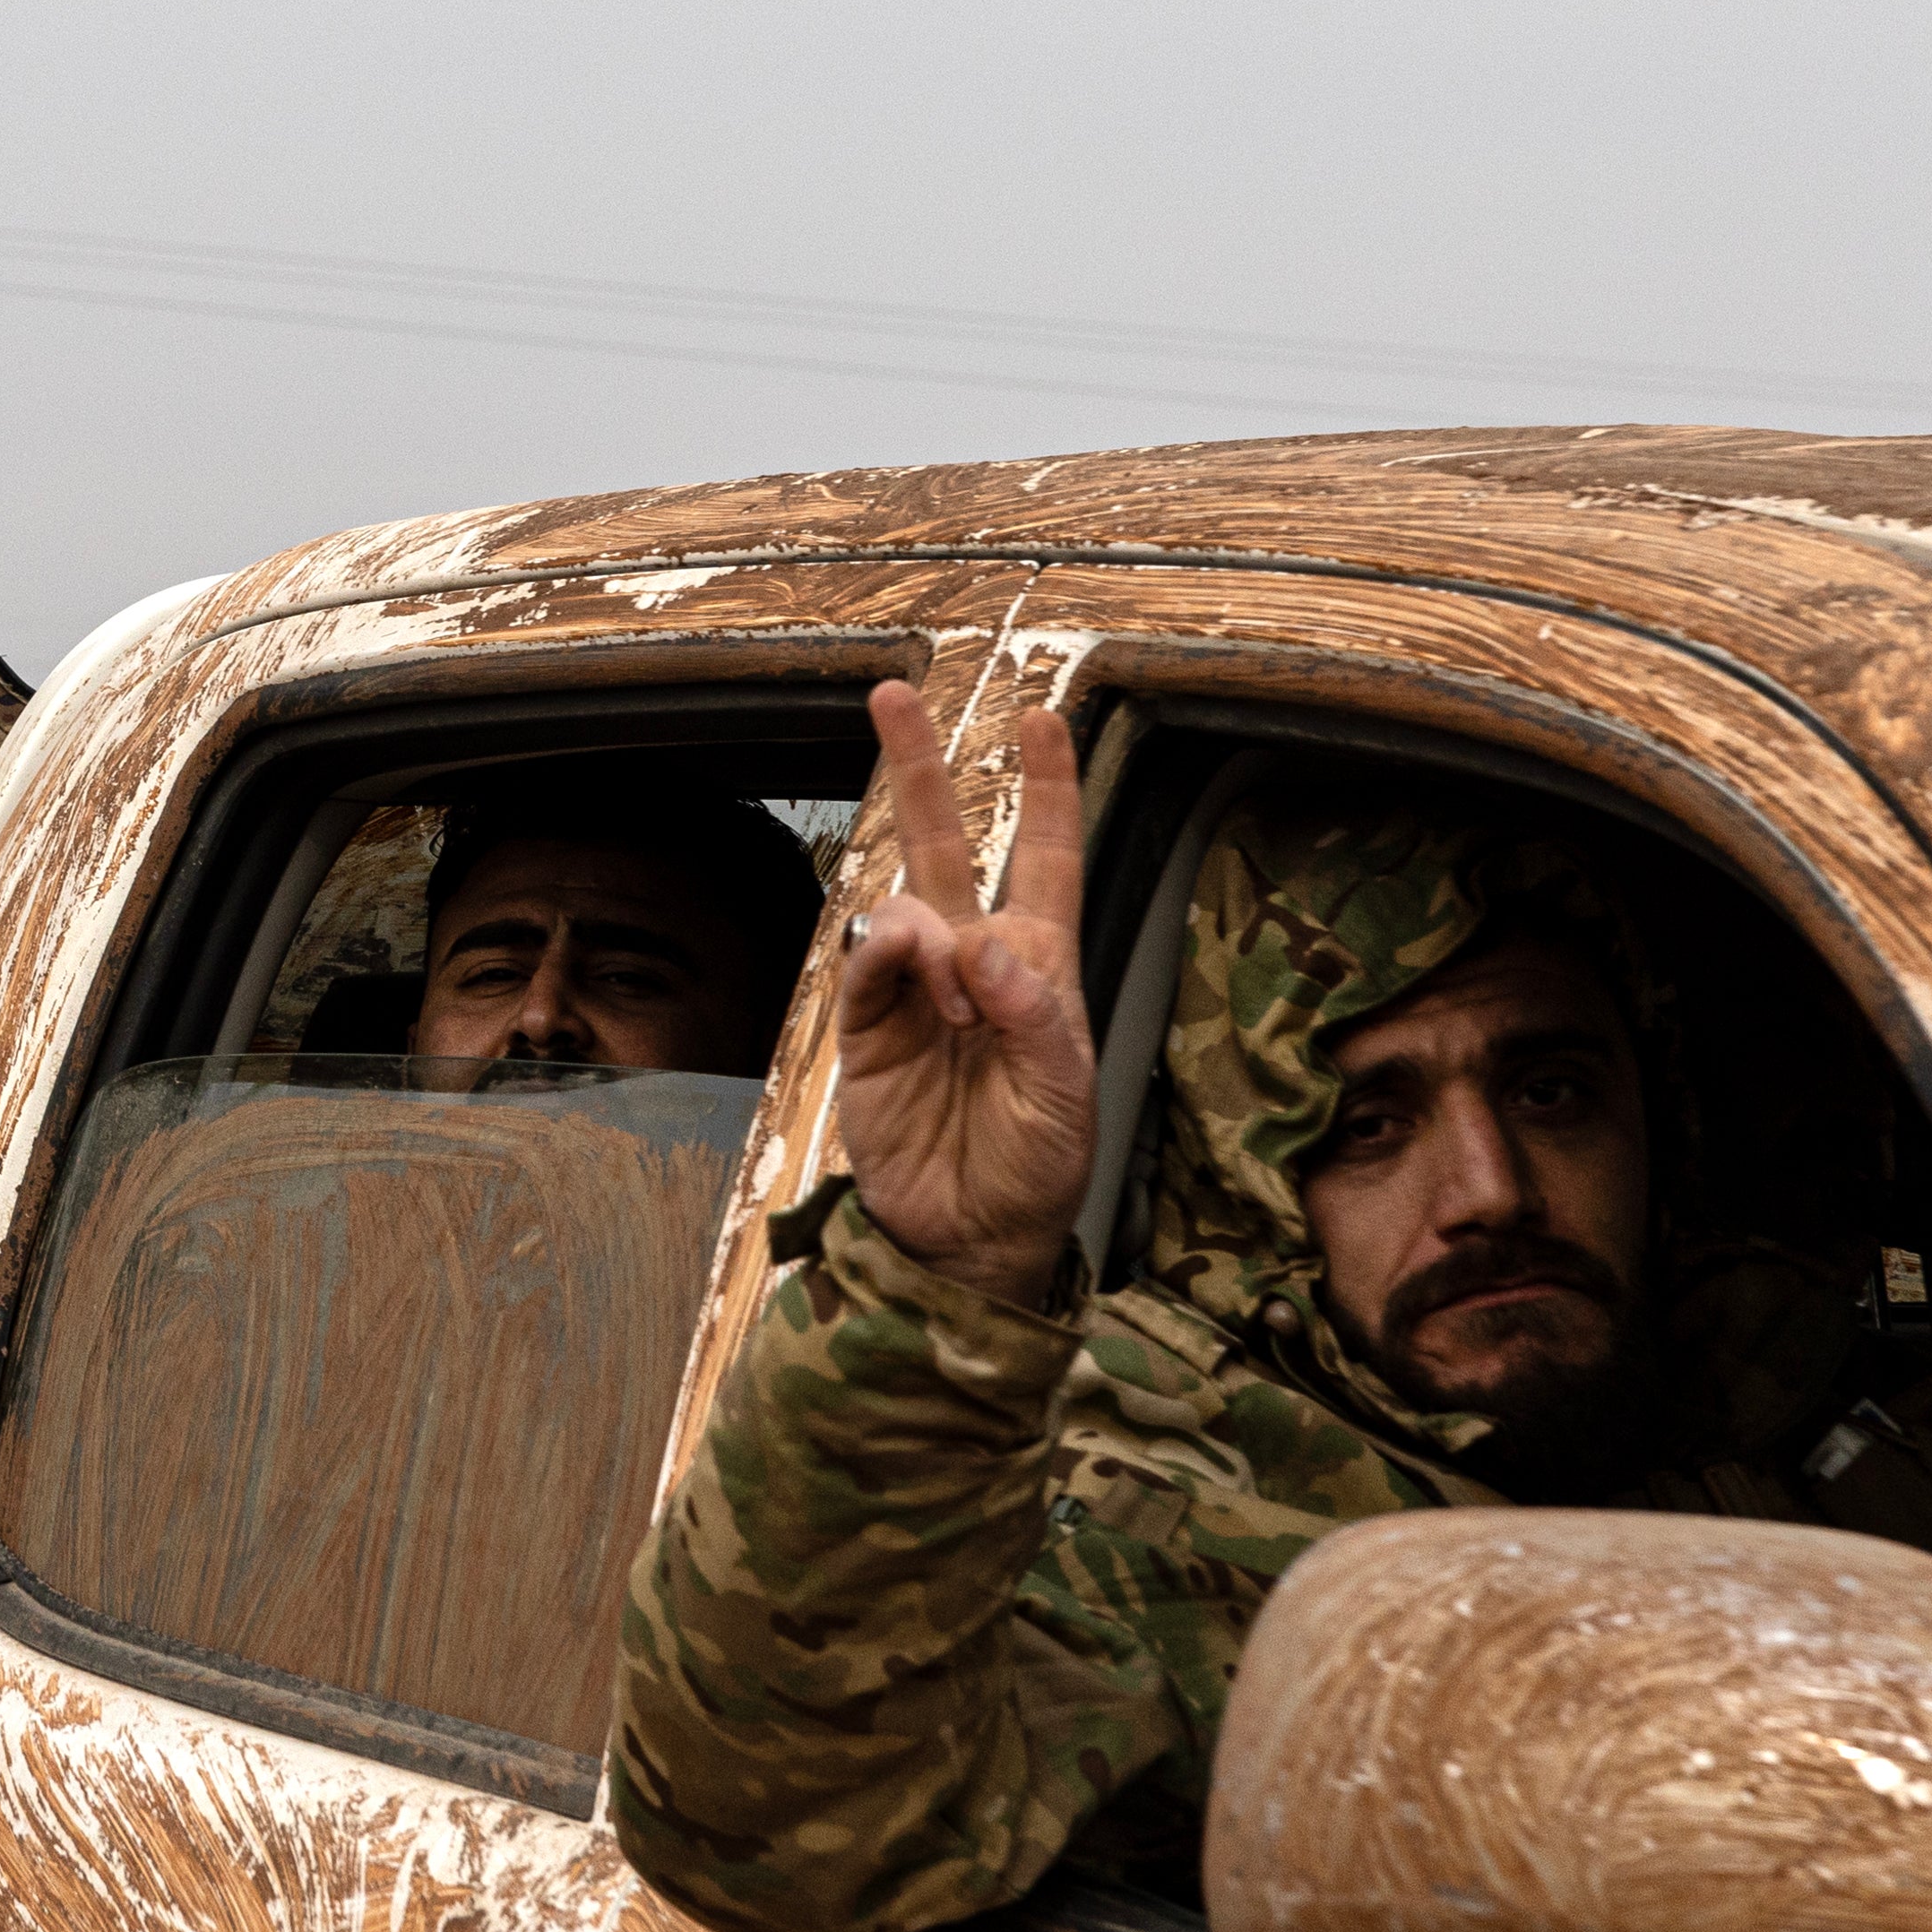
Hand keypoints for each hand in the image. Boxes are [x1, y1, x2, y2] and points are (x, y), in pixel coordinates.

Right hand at [830, 680, 1095, 1312]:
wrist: (970, 1238)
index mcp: (1041, 965)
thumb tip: (983, 947)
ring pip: (902, 901)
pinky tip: (909, 975)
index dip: (1046, 787)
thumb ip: (1035, 1015)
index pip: (1044, 856)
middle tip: (894, 693)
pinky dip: (886, 957)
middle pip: (944, 841)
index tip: (1042, 718)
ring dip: (928, 932)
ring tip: (956, 1005)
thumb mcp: (1067, 1093)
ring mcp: (914, 990)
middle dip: (921, 765)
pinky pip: (865, 963)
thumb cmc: (1037, 1164)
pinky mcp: (865, 1026)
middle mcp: (973, 961)